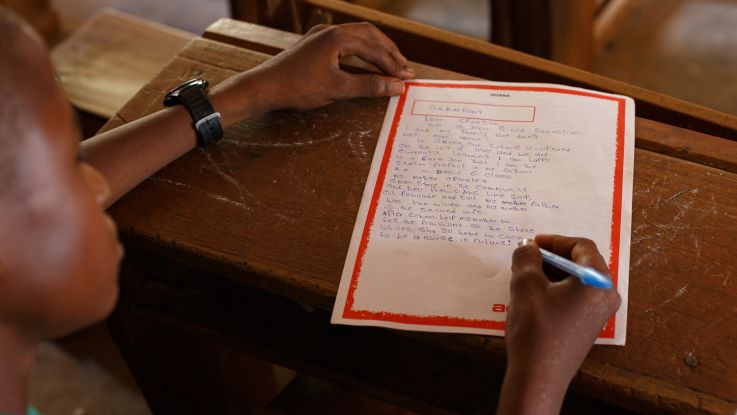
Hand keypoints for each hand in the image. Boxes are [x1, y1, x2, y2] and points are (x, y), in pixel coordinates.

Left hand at [224, 22, 414, 112]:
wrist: (264, 87)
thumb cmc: (298, 88)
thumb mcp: (337, 89)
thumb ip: (369, 86)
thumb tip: (396, 86)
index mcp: (338, 37)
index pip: (375, 50)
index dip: (393, 65)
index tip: (408, 78)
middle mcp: (330, 31)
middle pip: (370, 35)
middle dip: (389, 52)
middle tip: (405, 68)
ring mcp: (321, 36)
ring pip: (357, 37)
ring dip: (375, 50)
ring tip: (390, 65)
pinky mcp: (314, 45)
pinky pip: (344, 42)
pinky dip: (360, 51)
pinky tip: (364, 61)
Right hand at [497, 235, 620, 414]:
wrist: (538, 376)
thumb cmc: (536, 329)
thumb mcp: (526, 285)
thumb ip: (526, 257)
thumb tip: (527, 247)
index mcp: (599, 282)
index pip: (582, 247)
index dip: (555, 240)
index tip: (533, 243)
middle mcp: (606, 296)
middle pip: (582, 263)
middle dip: (553, 257)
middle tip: (528, 258)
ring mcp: (599, 313)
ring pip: (577, 281)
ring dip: (552, 273)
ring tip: (526, 276)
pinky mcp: (587, 326)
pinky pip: (574, 297)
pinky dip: (556, 290)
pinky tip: (533, 296)